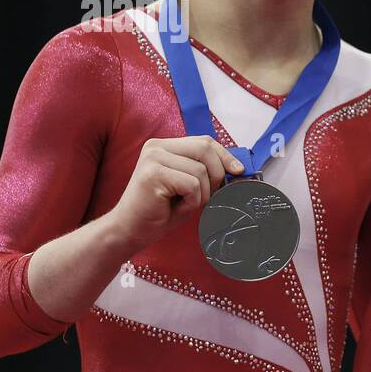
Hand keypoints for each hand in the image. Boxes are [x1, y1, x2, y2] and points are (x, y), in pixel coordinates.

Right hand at [107, 136, 243, 252]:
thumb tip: (238, 167)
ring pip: (201, 170)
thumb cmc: (161, 210)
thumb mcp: (189, 185)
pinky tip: (175, 207)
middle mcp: (156, 146)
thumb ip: (206, 170)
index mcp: (165, 145)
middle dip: (217, 175)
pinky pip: (192, 185)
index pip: (205, 141)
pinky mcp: (153, 174)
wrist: (131, 230)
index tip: (239, 171)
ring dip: (202, 194)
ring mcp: (152, 158)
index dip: (225, 156)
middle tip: (209, 195)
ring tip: (184, 203)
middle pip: (205, 149)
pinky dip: (192, 201)